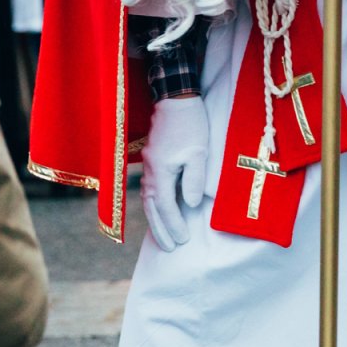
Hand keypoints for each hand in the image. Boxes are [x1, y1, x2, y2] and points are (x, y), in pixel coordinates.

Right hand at [141, 97, 209, 252]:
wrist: (176, 97)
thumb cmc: (190, 124)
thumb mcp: (198, 153)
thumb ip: (193, 180)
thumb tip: (189, 205)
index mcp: (161, 171)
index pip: (165, 206)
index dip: (173, 224)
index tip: (183, 240)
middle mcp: (150, 170)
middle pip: (151, 207)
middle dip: (159, 229)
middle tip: (168, 248)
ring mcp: (148, 163)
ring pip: (147, 198)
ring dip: (154, 218)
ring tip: (162, 236)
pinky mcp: (152, 157)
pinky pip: (149, 188)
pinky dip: (153, 204)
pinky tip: (158, 209)